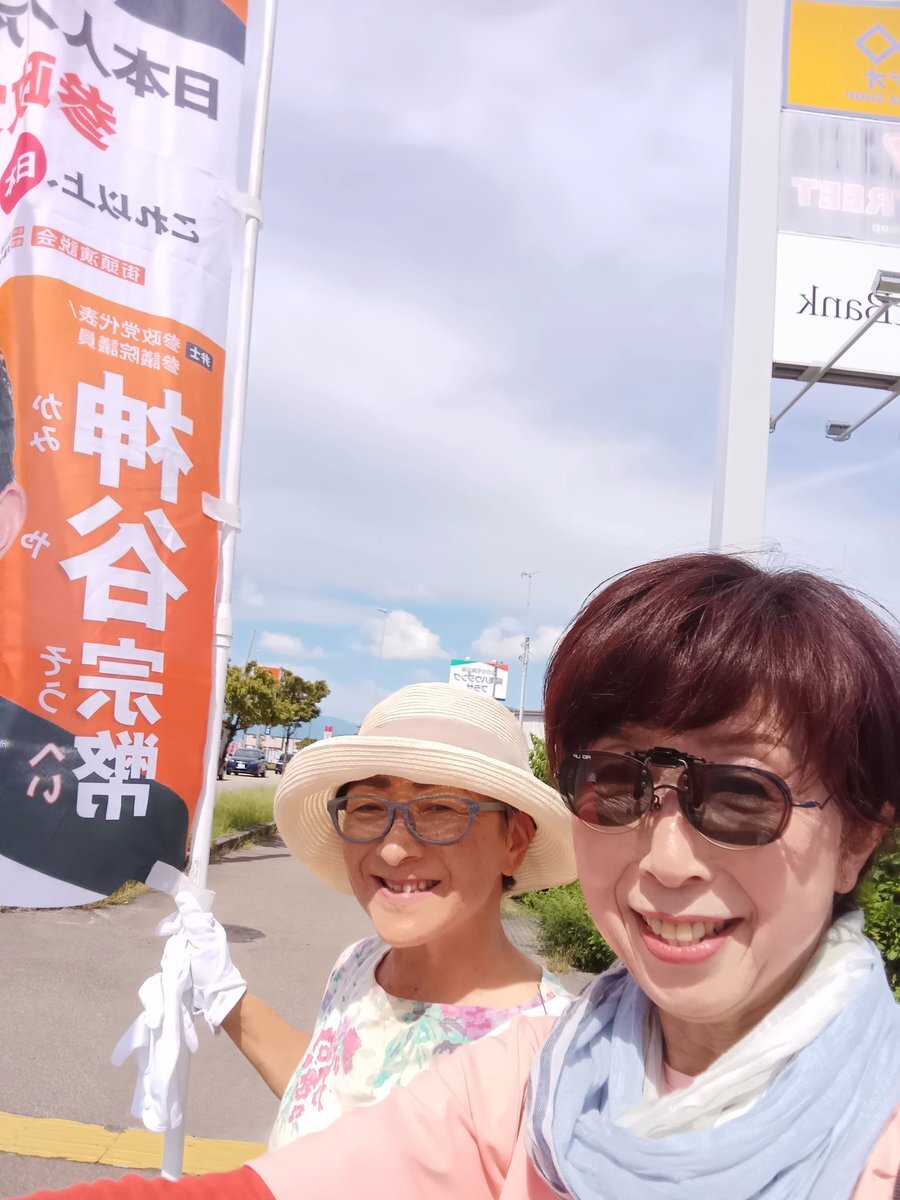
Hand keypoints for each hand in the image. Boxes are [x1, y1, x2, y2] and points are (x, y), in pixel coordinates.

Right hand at [158, 890, 247, 1031]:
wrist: (213, 997)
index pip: (187, 914)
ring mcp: (190, 952)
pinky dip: (170, 964)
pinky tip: (173, 972)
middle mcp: (199, 937)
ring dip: (172, 955)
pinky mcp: (183, 965)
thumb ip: (193, 919)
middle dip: (174, 942)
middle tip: (178, 953)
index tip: (167, 929)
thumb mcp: (204, 940)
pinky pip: (170, 958)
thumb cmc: (213, 966)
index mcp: (207, 928)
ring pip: (172, 945)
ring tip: (179, 966)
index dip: (176, 920)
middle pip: (176, 931)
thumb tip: (183, 895)